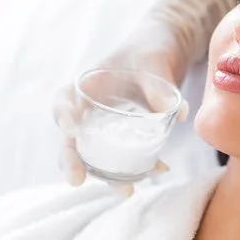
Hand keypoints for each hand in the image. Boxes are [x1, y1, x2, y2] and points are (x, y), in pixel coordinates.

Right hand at [52, 25, 189, 185]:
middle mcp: (90, 108)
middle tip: (76, 180)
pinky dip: (139, 165)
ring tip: (126, 190)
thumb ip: (160, 87)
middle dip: (72, 160)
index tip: (70, 127)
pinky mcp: (126, 134)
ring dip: (108, 174)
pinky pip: (126, 154)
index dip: (62, 115)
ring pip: (97, 154)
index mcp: (87, 83)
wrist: (164, 50)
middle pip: (72, 137)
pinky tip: (159, 169)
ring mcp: (106, 124)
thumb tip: (178, 114)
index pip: (63, 100)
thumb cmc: (150, 49)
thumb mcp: (154, 62)